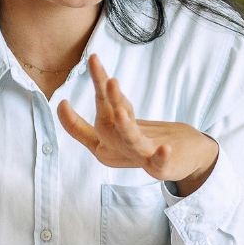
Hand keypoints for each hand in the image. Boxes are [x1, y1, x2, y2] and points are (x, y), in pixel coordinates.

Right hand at [56, 54, 219, 194]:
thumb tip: (93, 86)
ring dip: (125, 126)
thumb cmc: (146, 139)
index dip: (70, 121)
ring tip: (121, 112)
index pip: (84, 130)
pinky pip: (159, 161)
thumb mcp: (123, 121)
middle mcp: (118, 150)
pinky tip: (164, 149)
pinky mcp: (160, 166)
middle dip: (107, 100)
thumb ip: (111, 103)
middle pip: (108, 124)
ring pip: (130, 139)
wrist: (181, 157)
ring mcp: (139, 157)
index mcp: (104, 144)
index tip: (62, 102)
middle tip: (108, 79)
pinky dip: (161, 156)